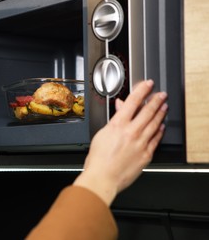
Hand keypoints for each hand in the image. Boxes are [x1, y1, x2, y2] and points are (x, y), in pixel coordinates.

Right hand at [73, 80, 167, 205]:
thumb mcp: (102, 134)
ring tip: (164, 107)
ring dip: (160, 113)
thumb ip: (114, 119)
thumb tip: (120, 108)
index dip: (142, 90)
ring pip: (154, 124)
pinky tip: (161, 127)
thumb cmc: (98, 159)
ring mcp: (140, 143)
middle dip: (156, 100)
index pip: (132, 102)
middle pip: (147, 111)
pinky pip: (156, 139)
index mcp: (118, 125)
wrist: (103, 177)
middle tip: (161, 95)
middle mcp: (131, 132)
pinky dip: (159, 131)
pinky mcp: (146, 155)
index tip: (147, 84)